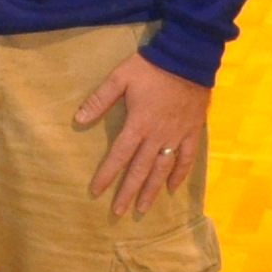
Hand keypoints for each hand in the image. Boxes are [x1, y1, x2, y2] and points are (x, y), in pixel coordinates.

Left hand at [69, 53, 211, 220]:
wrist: (187, 58)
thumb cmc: (150, 67)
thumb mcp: (119, 78)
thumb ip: (99, 100)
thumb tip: (78, 119)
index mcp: (138, 124)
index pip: (119, 155)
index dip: (107, 174)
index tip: (97, 191)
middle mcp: (157, 136)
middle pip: (140, 169)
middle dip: (128, 191)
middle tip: (119, 212)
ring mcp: (177, 135)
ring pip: (163, 169)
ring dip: (152, 190)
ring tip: (143, 207)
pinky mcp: (193, 131)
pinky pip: (187, 157)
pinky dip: (180, 174)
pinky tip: (173, 188)